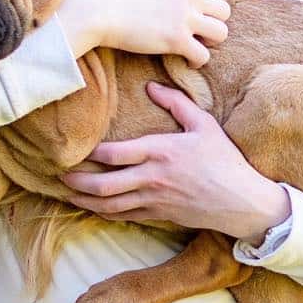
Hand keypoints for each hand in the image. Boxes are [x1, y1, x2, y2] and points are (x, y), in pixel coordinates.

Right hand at [56, 0, 230, 67]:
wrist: (97, 8)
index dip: (206, 3)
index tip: (195, 14)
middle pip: (224, 11)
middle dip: (213, 23)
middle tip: (199, 33)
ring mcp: (185, 17)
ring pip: (221, 33)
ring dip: (210, 42)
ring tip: (195, 47)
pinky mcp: (177, 40)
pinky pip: (204, 55)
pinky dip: (197, 61)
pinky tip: (186, 62)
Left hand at [61, 82, 291, 243]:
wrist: (241, 201)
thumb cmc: (224, 160)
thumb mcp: (204, 124)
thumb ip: (176, 103)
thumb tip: (151, 87)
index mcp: (161, 151)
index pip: (116, 154)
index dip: (92, 153)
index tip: (77, 149)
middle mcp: (152, 177)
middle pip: (105, 184)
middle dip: (79, 181)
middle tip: (61, 175)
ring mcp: (154, 199)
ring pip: (110, 204)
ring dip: (86, 200)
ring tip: (68, 193)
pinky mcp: (159, 215)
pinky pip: (125, 216)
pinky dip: (105, 212)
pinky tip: (94, 207)